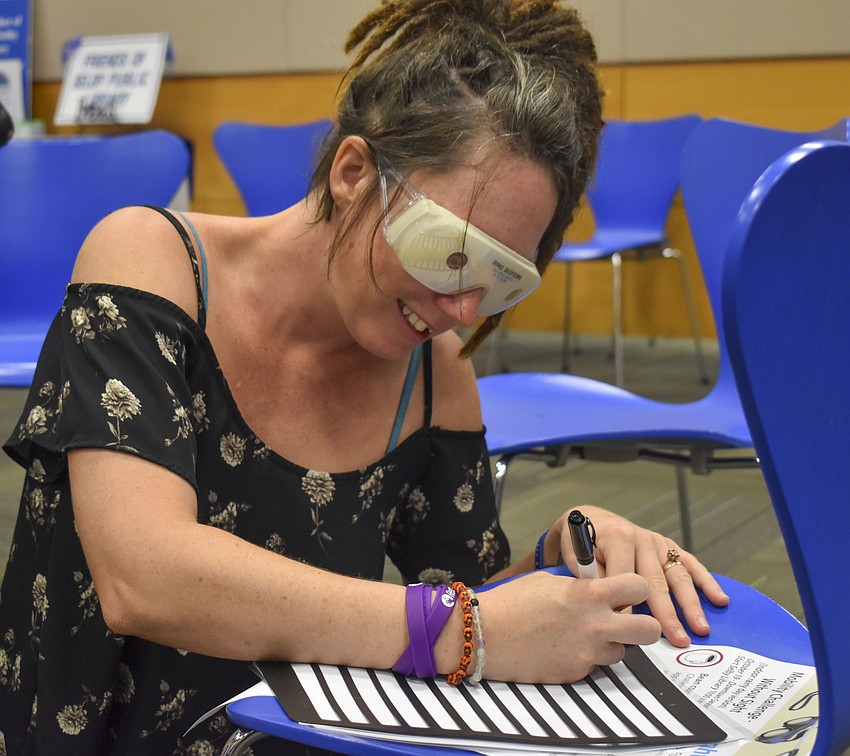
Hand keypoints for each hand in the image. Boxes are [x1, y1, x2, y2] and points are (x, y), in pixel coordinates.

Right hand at [479, 570, 660, 682]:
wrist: (485, 633)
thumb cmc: (513, 601)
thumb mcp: (550, 579)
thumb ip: (580, 583)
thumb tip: (597, 582)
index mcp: (589, 593)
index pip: (640, 586)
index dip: (636, 587)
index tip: (626, 589)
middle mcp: (596, 624)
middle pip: (649, 629)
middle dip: (643, 624)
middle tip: (626, 619)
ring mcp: (587, 652)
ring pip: (622, 652)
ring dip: (611, 643)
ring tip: (584, 633)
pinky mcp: (575, 673)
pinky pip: (594, 665)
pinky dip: (585, 656)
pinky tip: (563, 646)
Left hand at [554, 507, 729, 646]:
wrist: (591, 520)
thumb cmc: (581, 543)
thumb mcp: (577, 556)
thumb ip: (593, 579)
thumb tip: (610, 608)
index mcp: (617, 539)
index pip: (626, 577)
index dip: (629, 605)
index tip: (635, 629)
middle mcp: (640, 538)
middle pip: (655, 581)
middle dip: (667, 613)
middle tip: (676, 638)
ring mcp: (657, 543)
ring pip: (677, 576)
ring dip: (690, 604)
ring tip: (700, 628)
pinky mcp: (668, 546)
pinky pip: (690, 564)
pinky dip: (706, 582)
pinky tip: (720, 599)